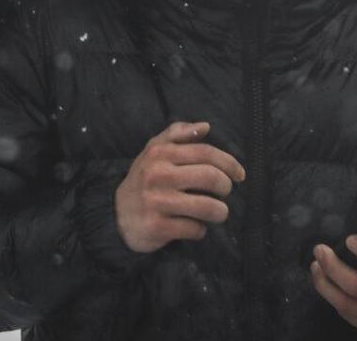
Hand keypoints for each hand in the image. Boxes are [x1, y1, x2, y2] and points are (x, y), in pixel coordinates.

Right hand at [115, 121, 245, 253]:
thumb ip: (177, 134)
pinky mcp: (157, 226)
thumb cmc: (144, 179)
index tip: (239, 174)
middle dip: (226, 187)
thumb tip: (205, 126)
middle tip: (225, 192)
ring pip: (207, 207)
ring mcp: (157, 202)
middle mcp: (158, 175)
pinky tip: (195, 227)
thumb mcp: (153, 150)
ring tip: (217, 212)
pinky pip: (194, 229)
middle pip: (210, 177)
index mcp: (161, 153)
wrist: (116, 213)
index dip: (229, 163)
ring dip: (220, 212)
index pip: (205, 152)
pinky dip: (200, 230)